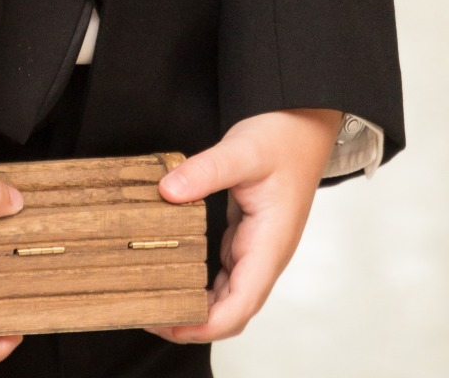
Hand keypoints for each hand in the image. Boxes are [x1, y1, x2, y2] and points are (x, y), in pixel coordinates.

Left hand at [150, 108, 341, 343]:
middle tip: (145, 314)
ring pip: (225, 297)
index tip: (169, 323)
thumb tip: (168, 192)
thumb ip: (206, 171)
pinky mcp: (244, 240)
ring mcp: (255, 250)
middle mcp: (265, 256)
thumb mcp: (242, 150)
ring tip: (151, 302)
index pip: (241, 305)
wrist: (303, 124)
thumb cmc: (283, 139)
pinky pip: (220, 276)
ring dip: (193, 308)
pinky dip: (197, 285)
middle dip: (191, 323)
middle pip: (231, 312)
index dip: (205, 325)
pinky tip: (171, 278)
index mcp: (270, 244)